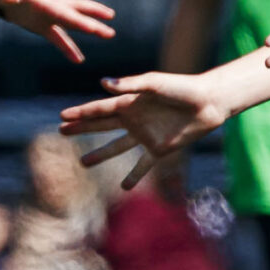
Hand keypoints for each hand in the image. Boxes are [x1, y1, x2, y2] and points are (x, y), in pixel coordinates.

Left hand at [0, 0, 113, 62]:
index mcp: (44, 1)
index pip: (65, 12)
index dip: (79, 20)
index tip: (95, 28)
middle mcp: (51, 7)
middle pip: (77, 13)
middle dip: (94, 20)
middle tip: (112, 28)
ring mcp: (49, 16)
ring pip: (74, 23)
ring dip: (90, 29)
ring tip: (110, 35)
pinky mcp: (43, 25)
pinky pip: (59, 38)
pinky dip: (69, 48)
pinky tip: (79, 60)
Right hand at [58, 72, 229, 187]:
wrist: (208, 103)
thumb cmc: (182, 88)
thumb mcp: (154, 83)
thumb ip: (130, 85)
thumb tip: (103, 83)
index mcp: (129, 103)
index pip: (99, 109)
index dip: (81, 113)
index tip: (62, 116)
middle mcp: (134, 120)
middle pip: (101, 126)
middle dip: (82, 129)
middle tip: (62, 131)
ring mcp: (145, 136)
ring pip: (116, 148)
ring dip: (100, 155)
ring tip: (83, 163)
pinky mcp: (160, 150)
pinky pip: (143, 165)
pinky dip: (134, 176)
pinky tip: (124, 187)